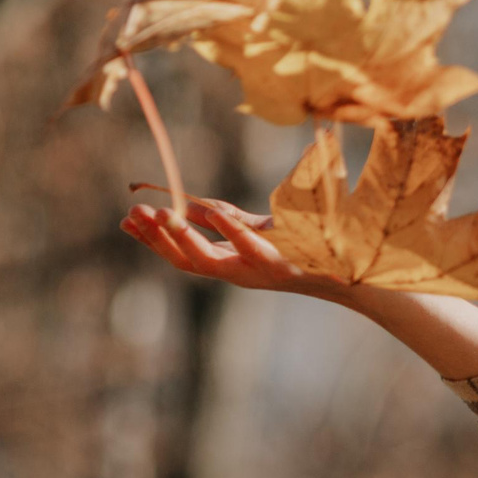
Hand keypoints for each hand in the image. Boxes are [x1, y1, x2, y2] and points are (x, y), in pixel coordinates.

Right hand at [119, 199, 353, 301]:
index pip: (181, 255)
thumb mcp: (259, 230)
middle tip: (132, 215)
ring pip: (209, 260)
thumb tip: (190, 204)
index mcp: (231, 264)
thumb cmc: (305, 246)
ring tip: (160, 214)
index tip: (125, 221)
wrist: (352, 267)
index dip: (152, 241)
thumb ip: (226, 219)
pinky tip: (212, 210)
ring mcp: (259, 272)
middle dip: (157, 240)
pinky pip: (250, 247)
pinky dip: (230, 229)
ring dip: (182, 237)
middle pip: (186, 261)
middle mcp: (240, 273)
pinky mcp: (282, 265)